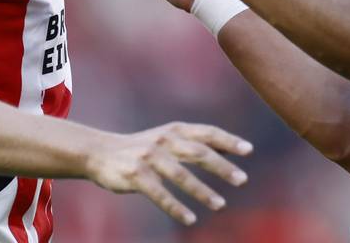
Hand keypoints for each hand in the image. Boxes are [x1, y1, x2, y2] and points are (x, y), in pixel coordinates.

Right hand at [85, 122, 251, 225]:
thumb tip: (231, 148)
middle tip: (242, 180)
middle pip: (198, 152)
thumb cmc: (143, 147)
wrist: (101, 153)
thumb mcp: (169, 138)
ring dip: (203, 191)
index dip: (228, 141)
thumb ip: (196, 142)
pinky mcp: (136, 175)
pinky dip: (176, 207)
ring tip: (220, 204)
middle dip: (222, 167)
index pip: (207, 133)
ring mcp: (149, 158)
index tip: (249, 150)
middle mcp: (164, 141)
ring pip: (181, 175)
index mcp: (175, 130)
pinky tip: (190, 219)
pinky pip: (160, 194)